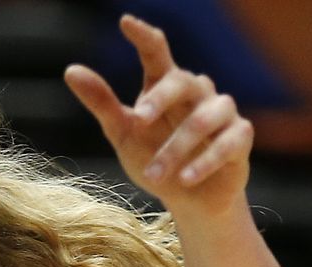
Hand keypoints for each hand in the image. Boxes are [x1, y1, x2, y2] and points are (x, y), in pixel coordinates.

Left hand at [64, 14, 253, 218]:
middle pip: (182, 81)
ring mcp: (222, 113)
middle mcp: (197, 93)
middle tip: (139, 119)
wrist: (187, 199)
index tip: (125, 23)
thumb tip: (71, 70)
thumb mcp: (122, 132)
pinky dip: (205, 161)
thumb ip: (101, 102)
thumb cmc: (154, 159)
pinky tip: (185, 179)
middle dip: (160, 99)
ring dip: (176, 148)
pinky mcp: (240, 138)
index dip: (143, 36)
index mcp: (166, 86)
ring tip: (154, 175)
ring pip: (204, 118)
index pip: (156, 53)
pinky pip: (228, 143)